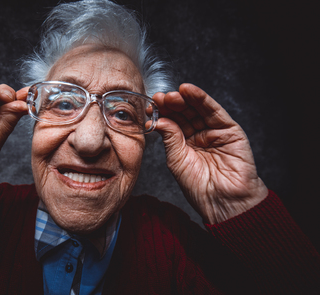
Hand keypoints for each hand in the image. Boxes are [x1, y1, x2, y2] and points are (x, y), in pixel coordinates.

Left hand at [152, 83, 267, 223]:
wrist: (223, 200)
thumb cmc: (200, 186)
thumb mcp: (177, 160)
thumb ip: (170, 138)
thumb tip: (158, 119)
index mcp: (185, 144)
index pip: (173, 123)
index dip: (162, 113)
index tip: (150, 105)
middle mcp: (199, 136)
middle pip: (184, 114)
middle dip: (171, 104)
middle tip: (160, 98)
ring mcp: (215, 131)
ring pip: (198, 110)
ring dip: (184, 99)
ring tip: (172, 94)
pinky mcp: (230, 130)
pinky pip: (214, 111)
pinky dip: (202, 99)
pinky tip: (189, 90)